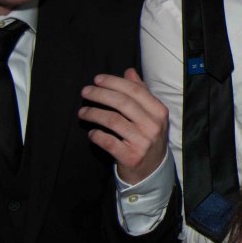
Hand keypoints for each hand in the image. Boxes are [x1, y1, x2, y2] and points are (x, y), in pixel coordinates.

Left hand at [79, 68, 169, 183]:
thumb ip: (141, 92)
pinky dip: (96, 135)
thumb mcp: (150, 114)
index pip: (135, 91)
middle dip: (100, 94)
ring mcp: (143, 142)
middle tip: (85, 92)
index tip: (97, 80)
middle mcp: (153, 126)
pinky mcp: (131, 157)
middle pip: (122, 103)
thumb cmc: (147, 137)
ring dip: (94, 114)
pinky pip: (108, 141)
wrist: (152, 170)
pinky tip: (91, 133)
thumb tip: (129, 72)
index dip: (114, 82)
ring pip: (113, 121)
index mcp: (159, 112)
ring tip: (82, 112)